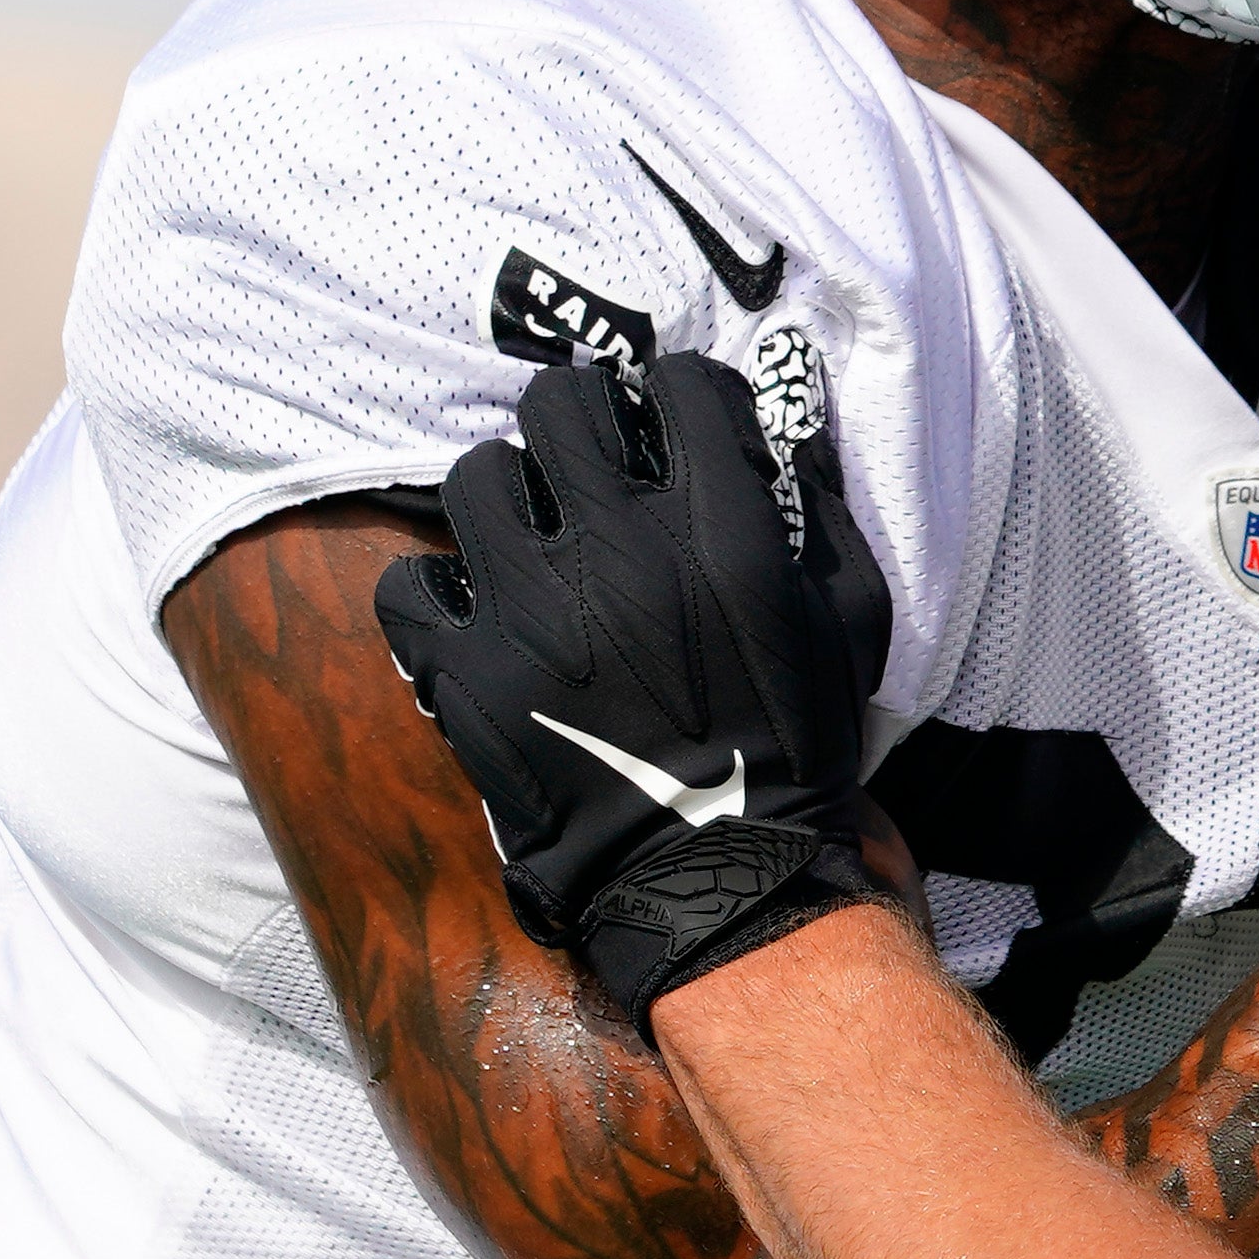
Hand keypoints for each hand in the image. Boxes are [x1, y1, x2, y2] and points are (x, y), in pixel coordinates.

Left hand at [376, 354, 895, 1018]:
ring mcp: (530, 608)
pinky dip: (435, 596)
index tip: (675, 433)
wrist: (723, 874)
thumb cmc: (797, 743)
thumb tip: (769, 434)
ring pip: (476, 477)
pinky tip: (473, 614)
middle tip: (591, 470)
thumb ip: (814, 510)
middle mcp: (618, 548)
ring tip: (530, 543)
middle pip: (558, 403)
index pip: (678, 384)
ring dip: (507, 501)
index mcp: (720, 527)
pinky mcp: (468, 672)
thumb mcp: (849, 615)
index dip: (676, 399)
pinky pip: (409, 586)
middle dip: (579, 424)